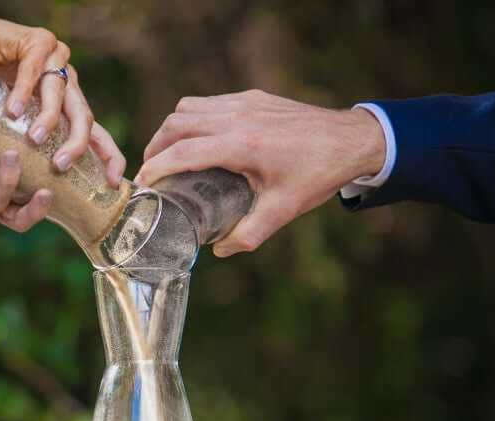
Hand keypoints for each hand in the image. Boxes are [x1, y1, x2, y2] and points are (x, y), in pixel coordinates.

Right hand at [0, 10, 125, 184]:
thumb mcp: (12, 130)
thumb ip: (23, 152)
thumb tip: (19, 197)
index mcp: (70, 106)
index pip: (97, 134)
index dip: (110, 157)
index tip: (113, 181)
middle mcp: (69, 83)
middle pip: (84, 117)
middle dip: (76, 144)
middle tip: (60, 166)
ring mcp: (57, 59)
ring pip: (60, 94)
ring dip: (48, 119)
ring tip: (34, 140)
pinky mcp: (39, 42)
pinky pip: (33, 71)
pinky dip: (23, 92)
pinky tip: (14, 110)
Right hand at [137, 90, 385, 255]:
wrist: (352, 140)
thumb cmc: (318, 175)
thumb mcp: (283, 212)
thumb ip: (249, 234)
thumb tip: (219, 250)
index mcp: (242, 144)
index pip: (182, 151)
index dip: (155, 167)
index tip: (142, 183)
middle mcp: (238, 116)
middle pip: (176, 124)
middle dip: (155, 147)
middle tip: (150, 172)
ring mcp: (245, 101)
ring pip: (188, 108)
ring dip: (171, 130)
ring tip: (168, 155)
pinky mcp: (253, 96)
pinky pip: (209, 103)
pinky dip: (193, 119)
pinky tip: (199, 140)